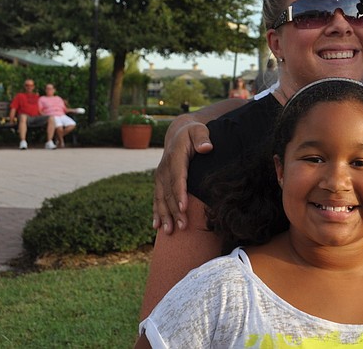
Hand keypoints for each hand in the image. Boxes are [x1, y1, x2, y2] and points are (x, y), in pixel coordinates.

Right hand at [152, 116, 213, 233]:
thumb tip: (206, 147)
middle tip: (182, 227)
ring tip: (169, 232)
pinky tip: (157, 227)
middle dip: (174, 211)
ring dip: (165, 215)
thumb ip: (202, 137)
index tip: (184, 208)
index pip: (178, 177)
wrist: (177, 133)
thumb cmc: (193, 133)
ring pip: (161, 198)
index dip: (180, 193)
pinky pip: (157, 198)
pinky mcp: (159, 181)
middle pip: (169, 192)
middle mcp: (164, 168)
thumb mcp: (199, 130)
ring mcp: (160, 176)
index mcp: (175, 156)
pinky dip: (156, 212)